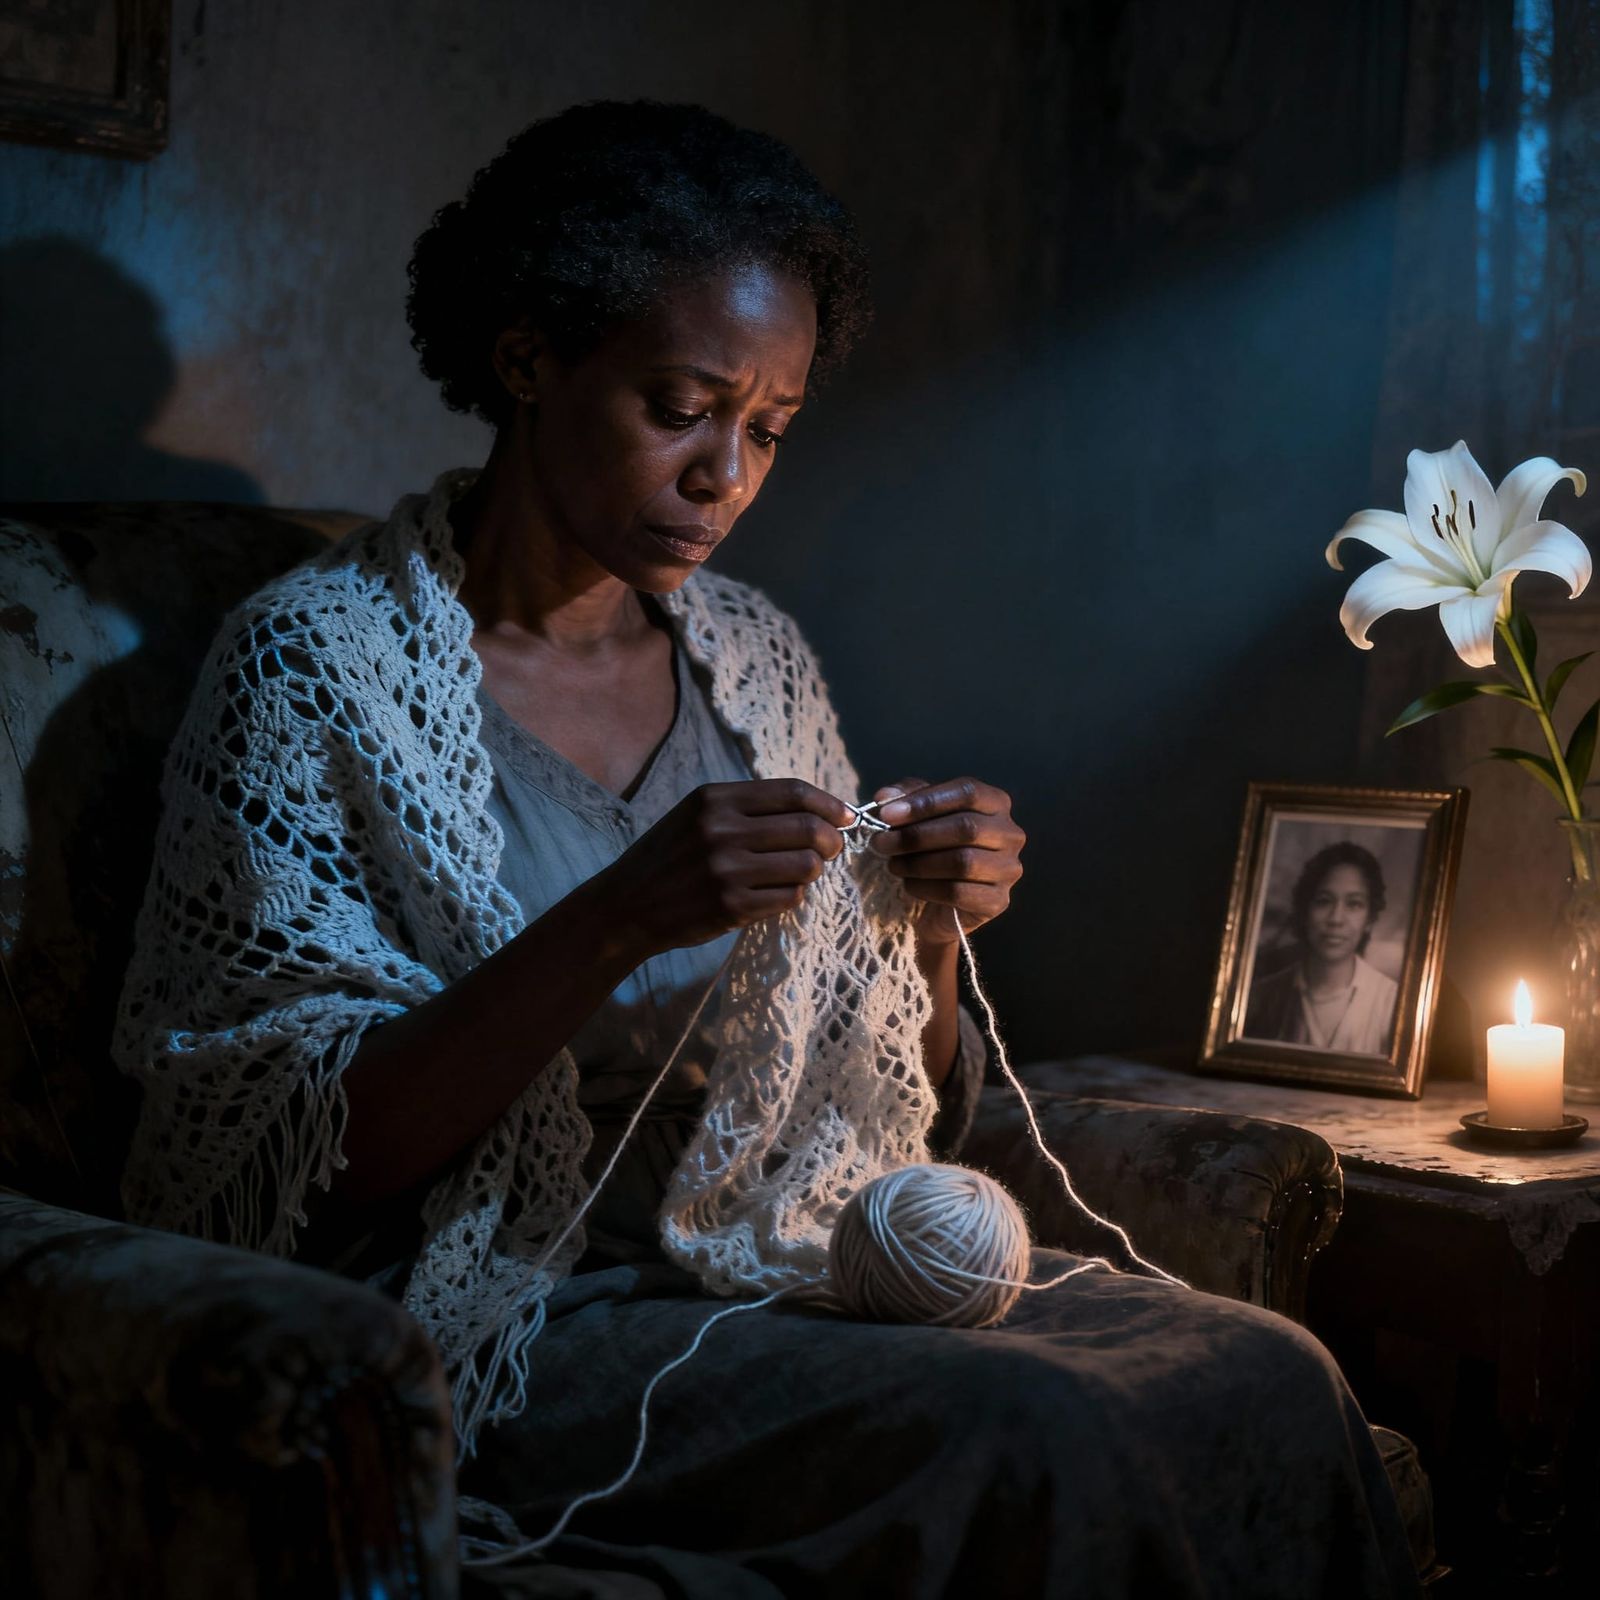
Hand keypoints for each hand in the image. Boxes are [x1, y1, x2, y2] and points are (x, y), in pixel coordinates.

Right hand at [596, 778, 855, 957]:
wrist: (626, 905)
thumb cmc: (671, 857)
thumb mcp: (699, 815)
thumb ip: (750, 808)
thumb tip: (821, 811)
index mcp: (715, 798)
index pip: (794, 792)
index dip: (830, 804)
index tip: (846, 817)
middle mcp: (721, 829)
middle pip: (809, 828)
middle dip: (831, 841)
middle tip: (830, 850)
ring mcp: (726, 869)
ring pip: (807, 865)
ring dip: (812, 871)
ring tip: (797, 873)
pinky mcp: (731, 906)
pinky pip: (790, 897)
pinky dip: (792, 896)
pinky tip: (775, 895)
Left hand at [868, 777, 1024, 945]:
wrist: (940, 903)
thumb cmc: (933, 848)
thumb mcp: (918, 814)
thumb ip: (904, 798)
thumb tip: (884, 797)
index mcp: (996, 803)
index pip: (967, 792)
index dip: (926, 801)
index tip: (886, 813)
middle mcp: (1010, 833)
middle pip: (966, 828)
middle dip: (915, 835)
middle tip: (880, 842)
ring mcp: (1009, 869)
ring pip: (962, 861)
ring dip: (918, 863)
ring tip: (892, 864)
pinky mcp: (998, 901)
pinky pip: (959, 892)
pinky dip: (926, 888)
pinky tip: (909, 885)